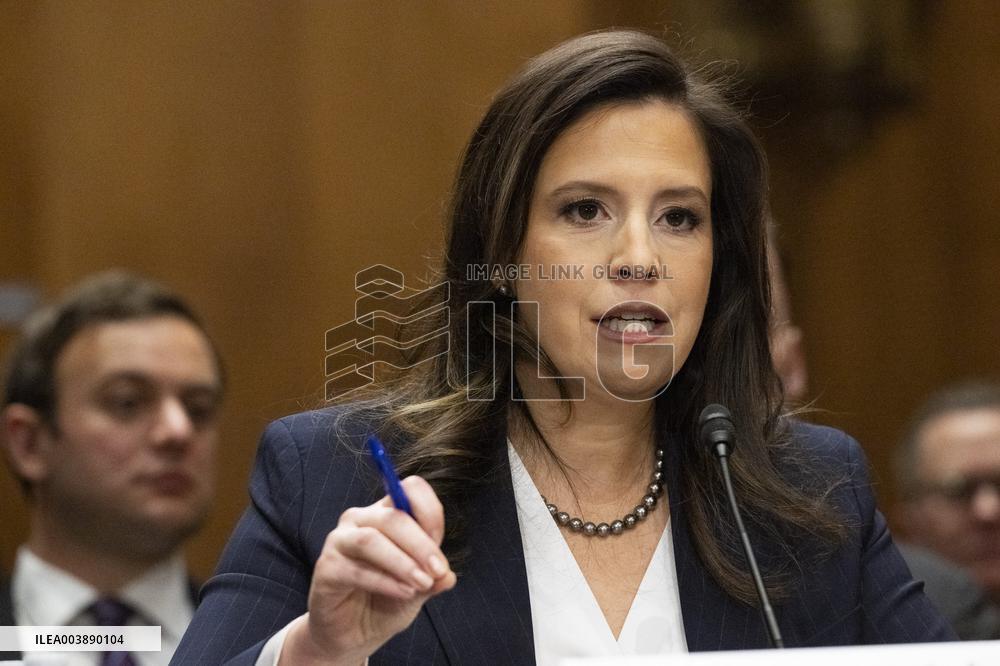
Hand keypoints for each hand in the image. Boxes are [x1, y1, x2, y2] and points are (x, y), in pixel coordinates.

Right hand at [280, 475, 456, 664]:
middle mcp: (360, 519)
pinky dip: (385, 582)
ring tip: (422, 584)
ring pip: (371, 539)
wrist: (354, 635)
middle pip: (393, 516)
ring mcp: (339, 541)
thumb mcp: (419, 588)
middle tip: (437, 571)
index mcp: (386, 513)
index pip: (409, 491)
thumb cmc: (386, 601)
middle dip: (421, 544)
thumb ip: (433, 577)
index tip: (441, 547)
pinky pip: (357, 570)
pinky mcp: (326, 567)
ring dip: (402, 562)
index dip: (430, 513)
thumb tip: (448, 576)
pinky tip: (404, 593)